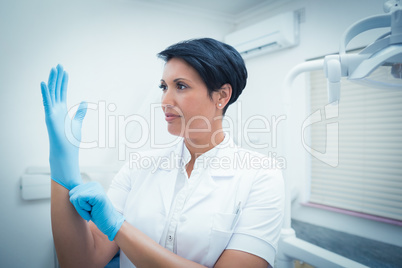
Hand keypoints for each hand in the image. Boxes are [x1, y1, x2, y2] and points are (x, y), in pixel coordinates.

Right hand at [40, 64, 86, 189]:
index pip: (62, 92)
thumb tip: (85, 103)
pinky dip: (45, 92)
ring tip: (54, 69)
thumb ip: (80, 112)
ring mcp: (51, 112)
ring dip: (52, 81)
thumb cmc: (71, 140)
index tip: (64, 71)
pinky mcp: (49, 116)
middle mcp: (55, 109)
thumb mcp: (77, 122)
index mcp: (62, 110)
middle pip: (56, 89)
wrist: (66, 151)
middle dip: (57, 77)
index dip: (63, 81)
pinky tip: (43, 82)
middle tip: (59, 65)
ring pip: (51, 93)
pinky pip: (46, 102)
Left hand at [69, 182, 124, 240]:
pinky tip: (92, 211)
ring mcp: (96, 188)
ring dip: (81, 209)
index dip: (77, 204)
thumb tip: (69, 192)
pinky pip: (80, 199)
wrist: (110, 223)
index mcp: (91, 185)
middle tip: (89, 210)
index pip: (73, 191)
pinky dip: (83, 209)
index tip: (87, 208)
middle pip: (72, 193)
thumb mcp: (86, 204)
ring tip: (91, 211)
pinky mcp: (97, 194)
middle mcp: (94, 184)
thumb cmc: (98, 215)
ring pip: (75, 197)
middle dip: (78, 206)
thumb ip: (79, 196)